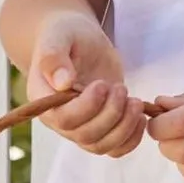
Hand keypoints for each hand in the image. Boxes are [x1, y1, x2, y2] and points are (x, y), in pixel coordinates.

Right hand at [26, 12, 145, 157]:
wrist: (80, 40)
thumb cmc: (67, 34)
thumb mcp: (59, 36)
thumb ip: (55, 56)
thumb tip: (62, 82)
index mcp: (43, 98)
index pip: (63, 118)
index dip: (86, 107)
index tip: (102, 84)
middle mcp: (58, 119)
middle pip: (85, 136)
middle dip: (111, 115)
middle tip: (122, 89)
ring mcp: (80, 127)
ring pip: (102, 146)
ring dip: (124, 127)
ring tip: (135, 101)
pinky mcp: (101, 128)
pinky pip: (116, 148)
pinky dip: (132, 138)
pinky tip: (140, 116)